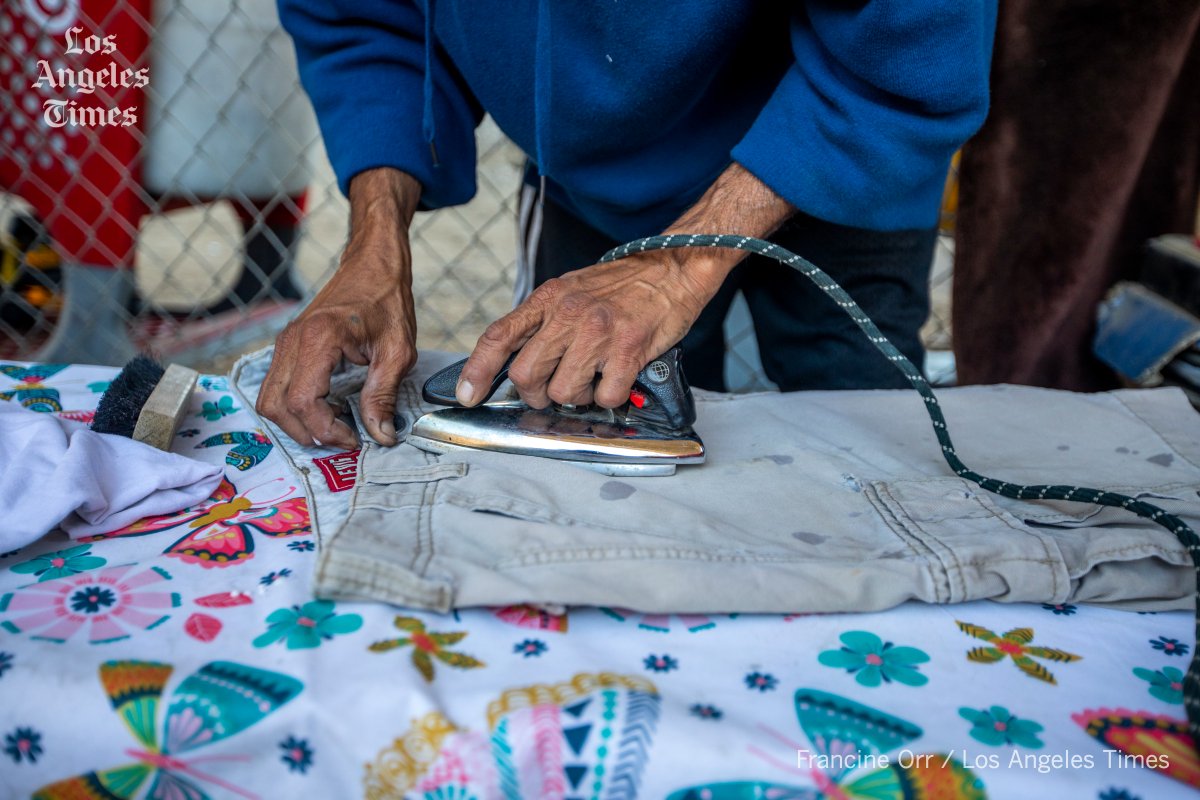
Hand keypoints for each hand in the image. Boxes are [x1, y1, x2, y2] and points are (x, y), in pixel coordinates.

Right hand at [257, 169, 420, 448]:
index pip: (303, 402)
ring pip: (269, 401)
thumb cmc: (387, 302)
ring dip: (297, 424)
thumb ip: (384, 395)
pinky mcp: (287, 347)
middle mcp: (292, 341)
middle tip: (345, 437)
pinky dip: (294, 408)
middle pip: (277, 407)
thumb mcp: (397, 351)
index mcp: (319, 340)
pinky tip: (327, 408)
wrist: (372, 265)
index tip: (355, 438)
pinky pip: (276, 388)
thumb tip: (381, 435)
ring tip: (336, 425)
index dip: (326, 430)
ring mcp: (284, 343)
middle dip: (309, 433)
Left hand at [457, 162, 795, 408]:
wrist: (674, 269)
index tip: (467, 395)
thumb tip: (519, 361)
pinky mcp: (628, 349)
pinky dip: (611, 398)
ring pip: (564, 391)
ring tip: (594, 381)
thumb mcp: (572, 291)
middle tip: (556, 391)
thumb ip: (545, 321)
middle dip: (538, 394)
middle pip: (527, 375)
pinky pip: (605, 396)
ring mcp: (597, 332)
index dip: (477, 370)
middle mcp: (568, 313)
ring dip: (578, 397)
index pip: (500, 335)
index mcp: (549, 298)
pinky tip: (618, 380)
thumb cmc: (624, 285)